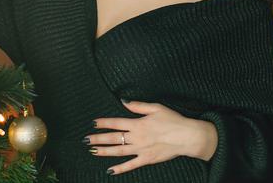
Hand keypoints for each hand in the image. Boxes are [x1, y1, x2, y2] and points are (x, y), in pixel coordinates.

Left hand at [86, 100, 217, 175]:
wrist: (187, 137)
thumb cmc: (173, 120)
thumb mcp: (155, 107)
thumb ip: (138, 106)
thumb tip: (123, 101)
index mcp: (137, 124)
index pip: (116, 123)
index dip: (103, 123)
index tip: (94, 123)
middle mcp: (136, 137)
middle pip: (113, 138)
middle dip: (98, 138)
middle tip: (85, 139)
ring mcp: (141, 149)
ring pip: (118, 151)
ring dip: (104, 151)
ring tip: (92, 151)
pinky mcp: (147, 159)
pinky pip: (130, 165)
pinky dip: (120, 168)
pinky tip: (110, 170)